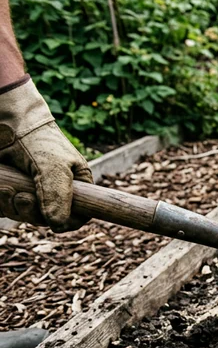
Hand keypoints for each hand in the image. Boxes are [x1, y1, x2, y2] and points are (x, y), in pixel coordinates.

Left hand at [0, 78, 91, 231]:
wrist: (7, 123)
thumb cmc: (37, 140)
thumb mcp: (54, 167)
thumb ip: (58, 196)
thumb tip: (57, 225)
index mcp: (74, 186)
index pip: (79, 215)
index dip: (68, 222)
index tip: (55, 223)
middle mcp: (53, 192)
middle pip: (47, 220)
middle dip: (32, 214)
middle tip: (24, 198)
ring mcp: (30, 191)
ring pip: (23, 216)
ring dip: (13, 207)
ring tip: (9, 190)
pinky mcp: (10, 190)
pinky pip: (6, 208)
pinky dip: (2, 202)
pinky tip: (2, 188)